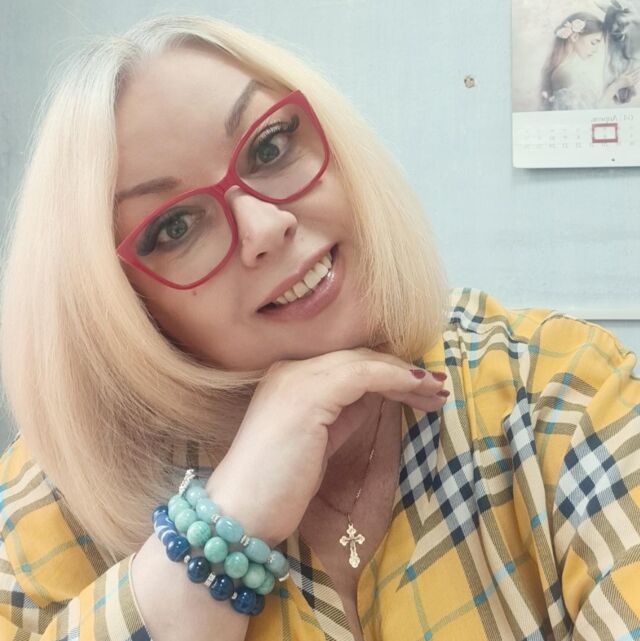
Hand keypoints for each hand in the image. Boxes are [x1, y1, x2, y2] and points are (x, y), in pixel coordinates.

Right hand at [205, 347, 446, 545]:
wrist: (241, 514)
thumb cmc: (277, 487)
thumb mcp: (317, 442)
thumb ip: (341, 415)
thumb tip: (376, 397)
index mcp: (289, 380)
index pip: (347, 365)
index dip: (387, 374)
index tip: (420, 390)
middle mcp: (291, 370)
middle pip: (359, 359)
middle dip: (402, 373)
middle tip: (437, 388)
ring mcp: (297, 378)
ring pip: (364, 362)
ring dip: (407, 375)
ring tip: (438, 391)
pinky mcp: (309, 393)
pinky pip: (364, 374)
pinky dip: (396, 379)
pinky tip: (419, 389)